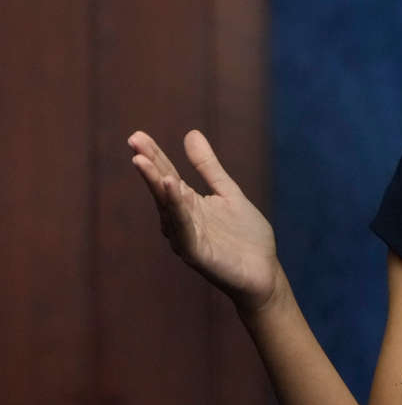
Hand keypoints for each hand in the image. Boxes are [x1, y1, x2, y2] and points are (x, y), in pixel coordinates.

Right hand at [128, 129, 278, 311]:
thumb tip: (191, 133)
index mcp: (189, 204)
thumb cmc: (245, 236)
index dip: (154, 156)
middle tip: (133, 141)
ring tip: (143, 161)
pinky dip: (176, 209)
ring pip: (168, 208)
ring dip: (156, 184)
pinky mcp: (196, 253)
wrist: (264, 272)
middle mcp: (181, 220)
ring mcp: (186, 237)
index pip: (167, 175)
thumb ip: (209, 167)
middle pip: (162, 189)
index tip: (137, 136)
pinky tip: (172, 188)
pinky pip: (183, 229)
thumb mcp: (228, 192)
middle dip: (149, 166)